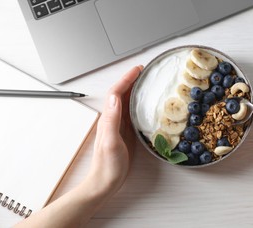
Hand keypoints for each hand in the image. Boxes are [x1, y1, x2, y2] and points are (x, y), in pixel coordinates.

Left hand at [15, 66, 142, 227]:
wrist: (105, 181)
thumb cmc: (107, 165)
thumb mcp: (110, 141)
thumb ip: (112, 119)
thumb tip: (116, 97)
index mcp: (109, 118)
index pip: (116, 93)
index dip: (126, 79)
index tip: (138, 70)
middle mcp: (113, 119)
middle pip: (121, 93)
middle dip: (131, 80)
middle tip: (145, 72)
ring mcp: (119, 125)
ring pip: (127, 102)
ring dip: (135, 90)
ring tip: (147, 82)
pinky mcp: (126, 132)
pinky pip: (132, 112)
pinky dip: (138, 103)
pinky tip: (146, 103)